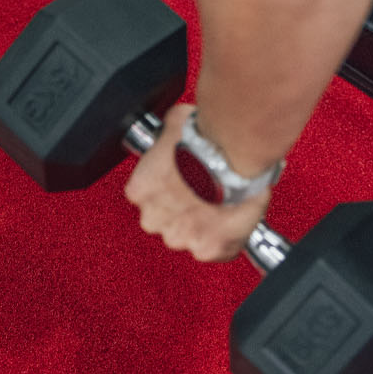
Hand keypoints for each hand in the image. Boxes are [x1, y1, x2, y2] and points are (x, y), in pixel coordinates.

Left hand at [123, 105, 272, 262]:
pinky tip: (231, 219)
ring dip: (203, 225)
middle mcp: (154, 218)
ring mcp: (181, 237)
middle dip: (183, 208)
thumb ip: (168, 135)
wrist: (232, 154)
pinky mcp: (209, 250)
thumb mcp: (174, 124)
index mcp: (140, 191)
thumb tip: (174, 124)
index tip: (183, 181)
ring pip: (190, 236)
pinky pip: (215, 250)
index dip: (168, 187)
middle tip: (204, 191)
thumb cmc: (204, 139)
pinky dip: (224, 239)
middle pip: (165, 219)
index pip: (147, 194)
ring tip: (220, 204)